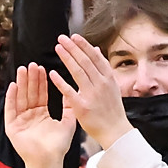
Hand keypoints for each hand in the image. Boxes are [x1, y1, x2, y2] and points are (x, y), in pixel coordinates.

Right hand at [5, 62, 78, 167]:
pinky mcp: (12, 127)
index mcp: (41, 114)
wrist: (50, 162)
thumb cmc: (58, 146)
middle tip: (32, 64)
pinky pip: (11, 110)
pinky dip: (11, 98)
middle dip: (31, 79)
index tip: (42, 68)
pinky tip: (13, 86)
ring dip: (21, 84)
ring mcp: (20, 120)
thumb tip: (72, 92)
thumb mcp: (67, 122)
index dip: (41, 81)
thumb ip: (69, 107)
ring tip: (22, 70)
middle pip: (29, 93)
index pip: (40, 94)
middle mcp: (30, 116)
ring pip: (20, 98)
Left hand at [48, 33, 133, 150]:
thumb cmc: (112, 109)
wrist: (116, 131)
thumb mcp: (112, 85)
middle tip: (62, 38)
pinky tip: (52, 73)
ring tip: (58, 48)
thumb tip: (95, 49)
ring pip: (78, 72)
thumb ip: (103, 67)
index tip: (74, 37)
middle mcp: (101, 84)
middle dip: (73, 48)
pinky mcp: (83, 107)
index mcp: (108, 79)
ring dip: (67, 58)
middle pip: (85, 61)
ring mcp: (92, 95)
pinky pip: (69, 92)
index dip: (84, 46)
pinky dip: (61, 82)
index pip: (95, 57)